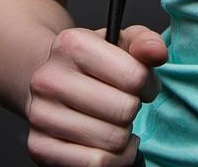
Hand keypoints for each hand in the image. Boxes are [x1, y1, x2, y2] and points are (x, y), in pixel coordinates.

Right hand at [25, 24, 167, 165]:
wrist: (50, 83)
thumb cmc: (93, 64)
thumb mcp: (122, 42)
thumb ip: (145, 42)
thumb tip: (157, 53)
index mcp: (71, 44)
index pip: (134, 77)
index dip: (148, 85)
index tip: (143, 86)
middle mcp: (49, 79)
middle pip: (124, 110)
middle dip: (133, 110)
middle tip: (125, 104)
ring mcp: (41, 115)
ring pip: (112, 141)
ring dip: (124, 135)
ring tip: (115, 122)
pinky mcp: (40, 147)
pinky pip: (96, 164)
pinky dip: (115, 160)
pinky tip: (111, 146)